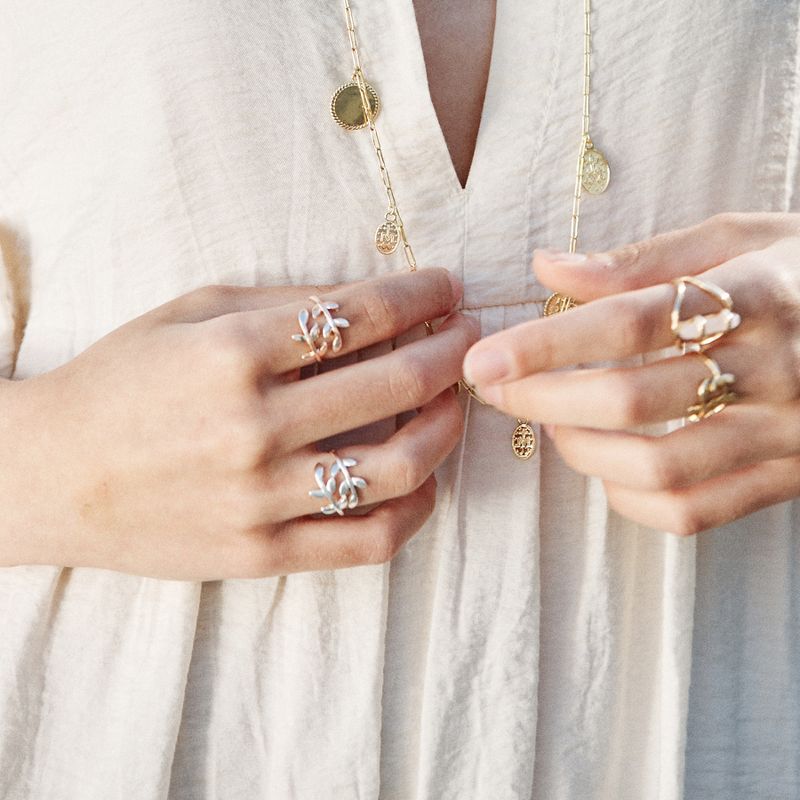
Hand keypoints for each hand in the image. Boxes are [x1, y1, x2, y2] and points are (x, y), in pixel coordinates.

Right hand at [2, 268, 476, 578]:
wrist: (53, 475)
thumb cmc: (121, 381)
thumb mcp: (190, 313)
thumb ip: (284, 302)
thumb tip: (373, 296)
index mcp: (233, 352)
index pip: (362, 314)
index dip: (421, 293)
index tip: (447, 288)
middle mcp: (254, 426)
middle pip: (397, 383)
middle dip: (450, 351)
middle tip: (468, 338)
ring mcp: (261, 498)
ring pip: (399, 466)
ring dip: (447, 427)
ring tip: (454, 403)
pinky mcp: (262, 554)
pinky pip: (368, 539)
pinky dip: (416, 508)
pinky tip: (424, 479)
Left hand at [463, 213, 799, 533]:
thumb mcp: (737, 237)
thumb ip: (641, 259)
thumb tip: (549, 268)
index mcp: (760, 293)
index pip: (633, 321)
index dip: (550, 343)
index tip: (488, 356)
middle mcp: (775, 368)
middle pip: (634, 399)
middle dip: (545, 398)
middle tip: (496, 386)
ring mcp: (786, 433)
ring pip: (661, 466)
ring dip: (582, 450)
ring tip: (549, 422)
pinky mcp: (788, 478)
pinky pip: (695, 513)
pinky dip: (631, 499)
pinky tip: (606, 468)